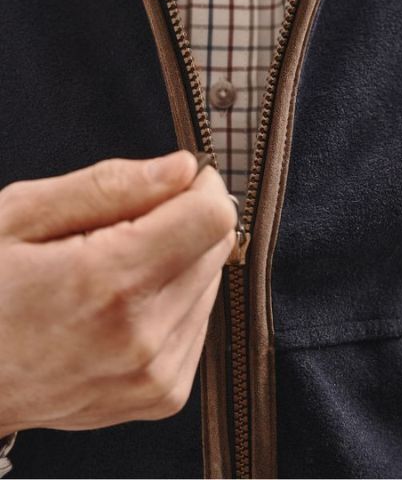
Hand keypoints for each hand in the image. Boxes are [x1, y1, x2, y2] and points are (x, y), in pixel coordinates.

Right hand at [0, 151, 235, 433]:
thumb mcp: (22, 215)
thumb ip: (111, 184)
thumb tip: (182, 168)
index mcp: (108, 282)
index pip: (213, 218)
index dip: (200, 187)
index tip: (176, 183)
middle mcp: (141, 335)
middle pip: (216, 246)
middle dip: (185, 221)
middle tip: (127, 227)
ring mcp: (154, 373)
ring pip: (212, 282)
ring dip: (180, 263)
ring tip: (115, 272)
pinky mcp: (162, 394)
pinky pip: (199, 322)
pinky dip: (174, 303)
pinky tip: (124, 306)